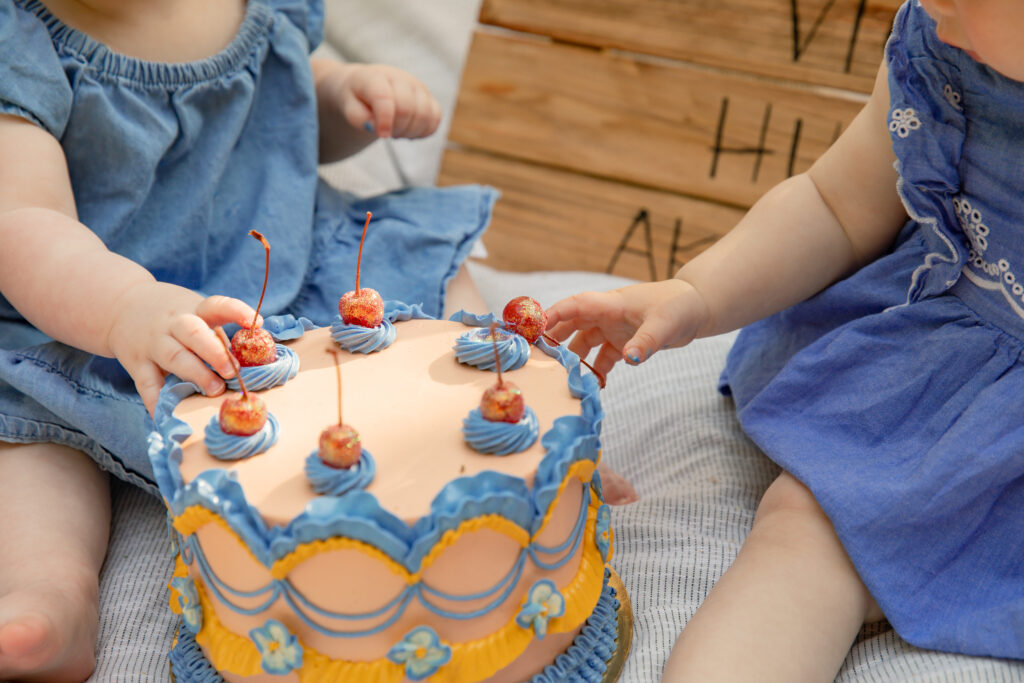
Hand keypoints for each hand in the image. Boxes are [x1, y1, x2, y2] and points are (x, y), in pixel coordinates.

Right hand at [106, 282, 258, 415]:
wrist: (120, 306)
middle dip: (214, 352)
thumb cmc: (174, 316)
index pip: (217, 305)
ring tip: (215, 390)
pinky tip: (167, 416)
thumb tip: (251, 364)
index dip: (237, 312)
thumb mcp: (195, 313)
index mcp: (193, 309)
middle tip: (232, 371)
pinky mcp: (137, 363)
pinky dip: (156, 402)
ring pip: (173, 357)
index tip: (257, 323)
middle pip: (192, 333)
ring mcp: (153, 343)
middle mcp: (172, 324)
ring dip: (196, 374)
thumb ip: (219, 336)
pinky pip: (146, 384)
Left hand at [332, 64, 440, 139]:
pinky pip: (436, 118)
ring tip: (396, 131)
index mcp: (374, 77)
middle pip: (407, 109)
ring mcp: (417, 87)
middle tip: (386, 132)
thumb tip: (376, 127)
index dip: (385, 119)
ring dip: (410, 131)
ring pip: (425, 115)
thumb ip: (358, 118)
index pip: (384, 97)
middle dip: (397, 128)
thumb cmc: (356, 99)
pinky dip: (424, 131)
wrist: (365, 87)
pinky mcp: (428, 97)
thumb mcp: (347, 107)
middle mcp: (399, 78)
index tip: (382, 135)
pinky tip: (409, 130)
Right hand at [545, 278, 709, 376]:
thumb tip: (629, 359)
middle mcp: (607, 314)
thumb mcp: (664, 324)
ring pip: (584, 342)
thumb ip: (646, 342)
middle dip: (554, 339)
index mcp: (612, 304)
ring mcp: (614, 328)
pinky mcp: (623, 341)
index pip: (576, 305)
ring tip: (562, 377)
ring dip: (574, 358)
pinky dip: (597, 370)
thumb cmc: (679, 306)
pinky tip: (595, 385)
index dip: (554, 315)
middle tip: (537, 358)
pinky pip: (602, 357)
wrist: (698, 308)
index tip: (535, 329)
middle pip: (572, 324)